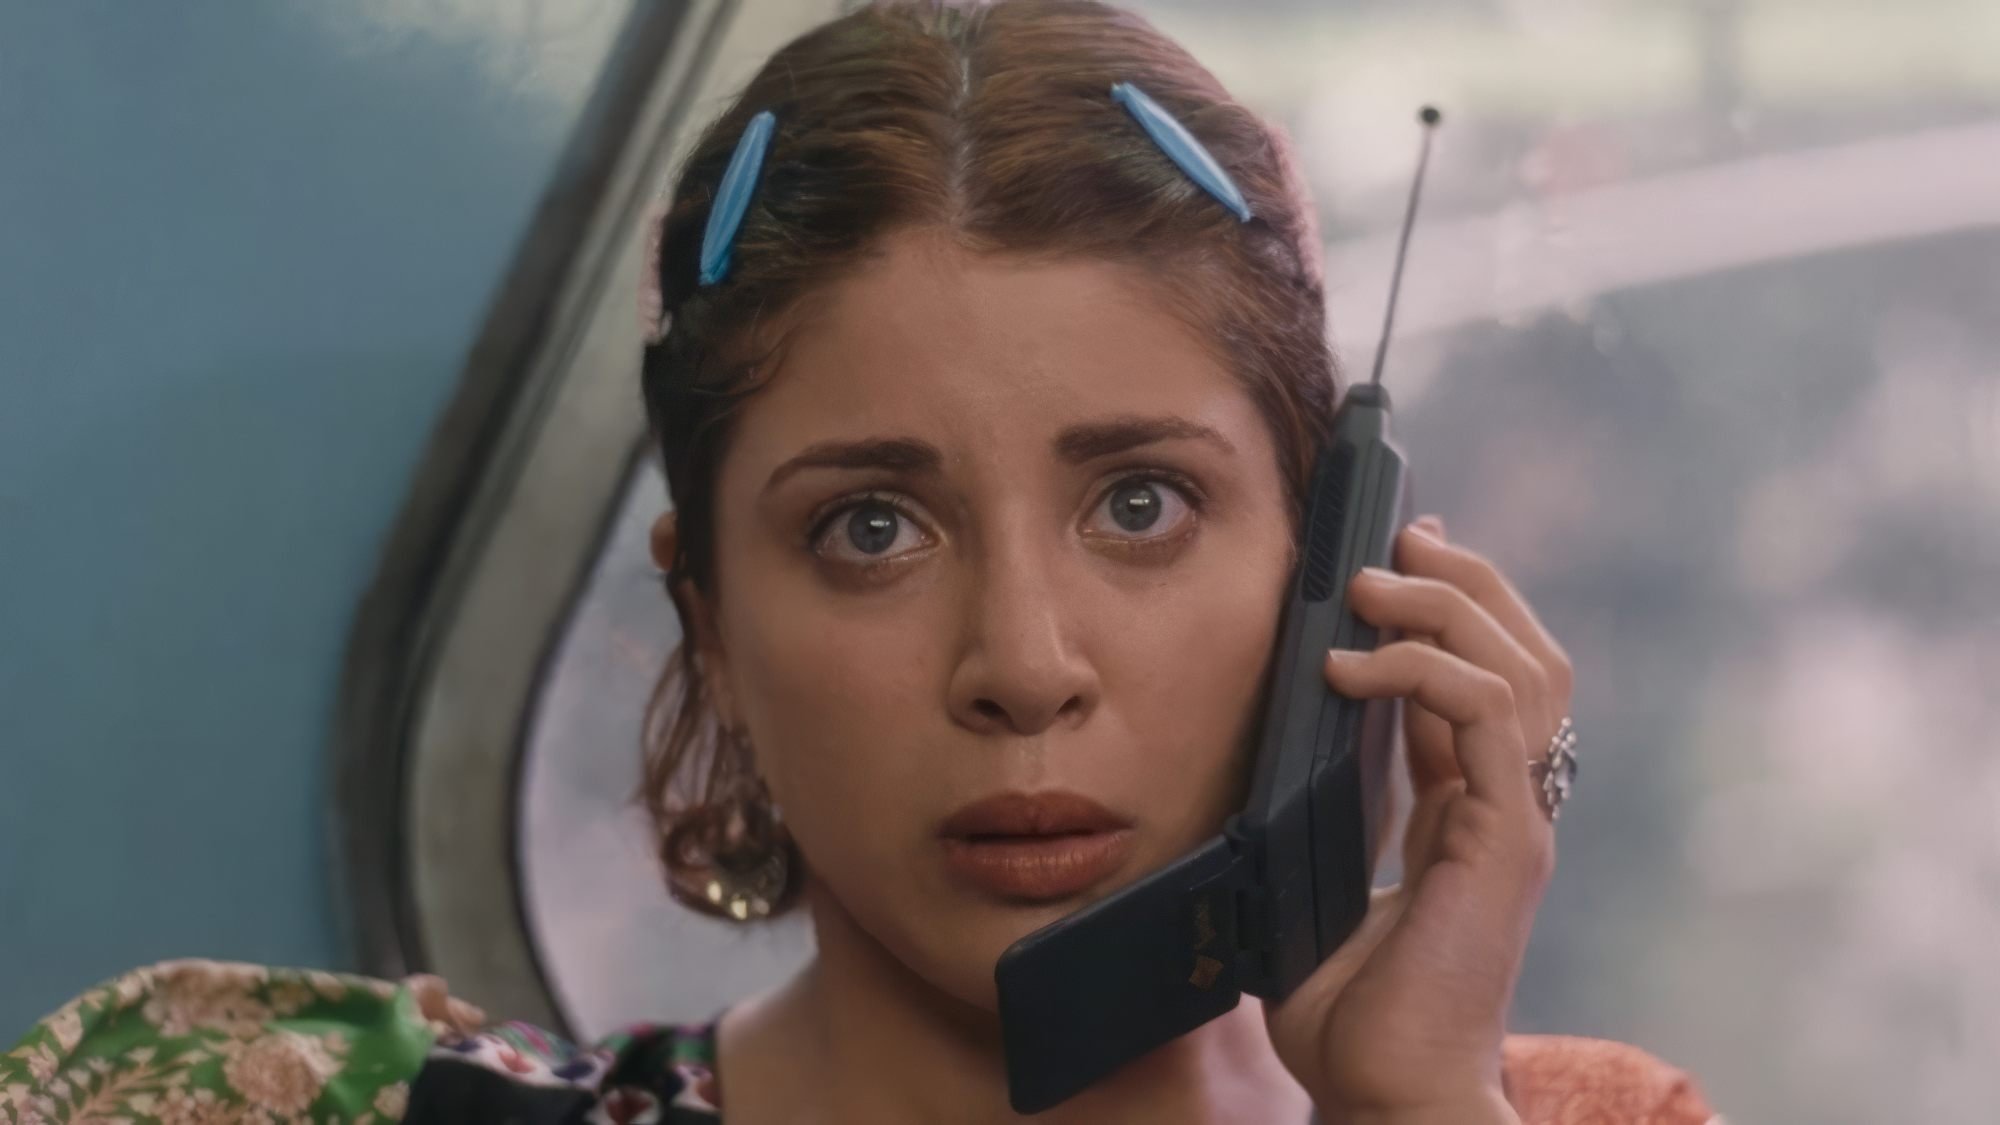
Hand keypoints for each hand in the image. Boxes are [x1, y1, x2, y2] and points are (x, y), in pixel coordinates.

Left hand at [1263, 515, 1572, 1121]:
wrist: (1381, 1095)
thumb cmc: (1348, 1014)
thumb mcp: (1318, 886)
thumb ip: (1319, 817)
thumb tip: (1258, 755)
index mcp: (1467, 812)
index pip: (1482, 680)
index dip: (1449, 609)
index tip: (1395, 556)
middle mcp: (1504, 806)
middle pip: (1526, 656)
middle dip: (1468, 581)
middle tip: (1401, 536)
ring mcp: (1514, 820)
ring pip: (1521, 668)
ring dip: (1445, 605)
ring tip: (1370, 581)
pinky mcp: (1505, 840)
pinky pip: (1484, 714)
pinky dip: (1422, 668)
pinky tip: (1350, 667)